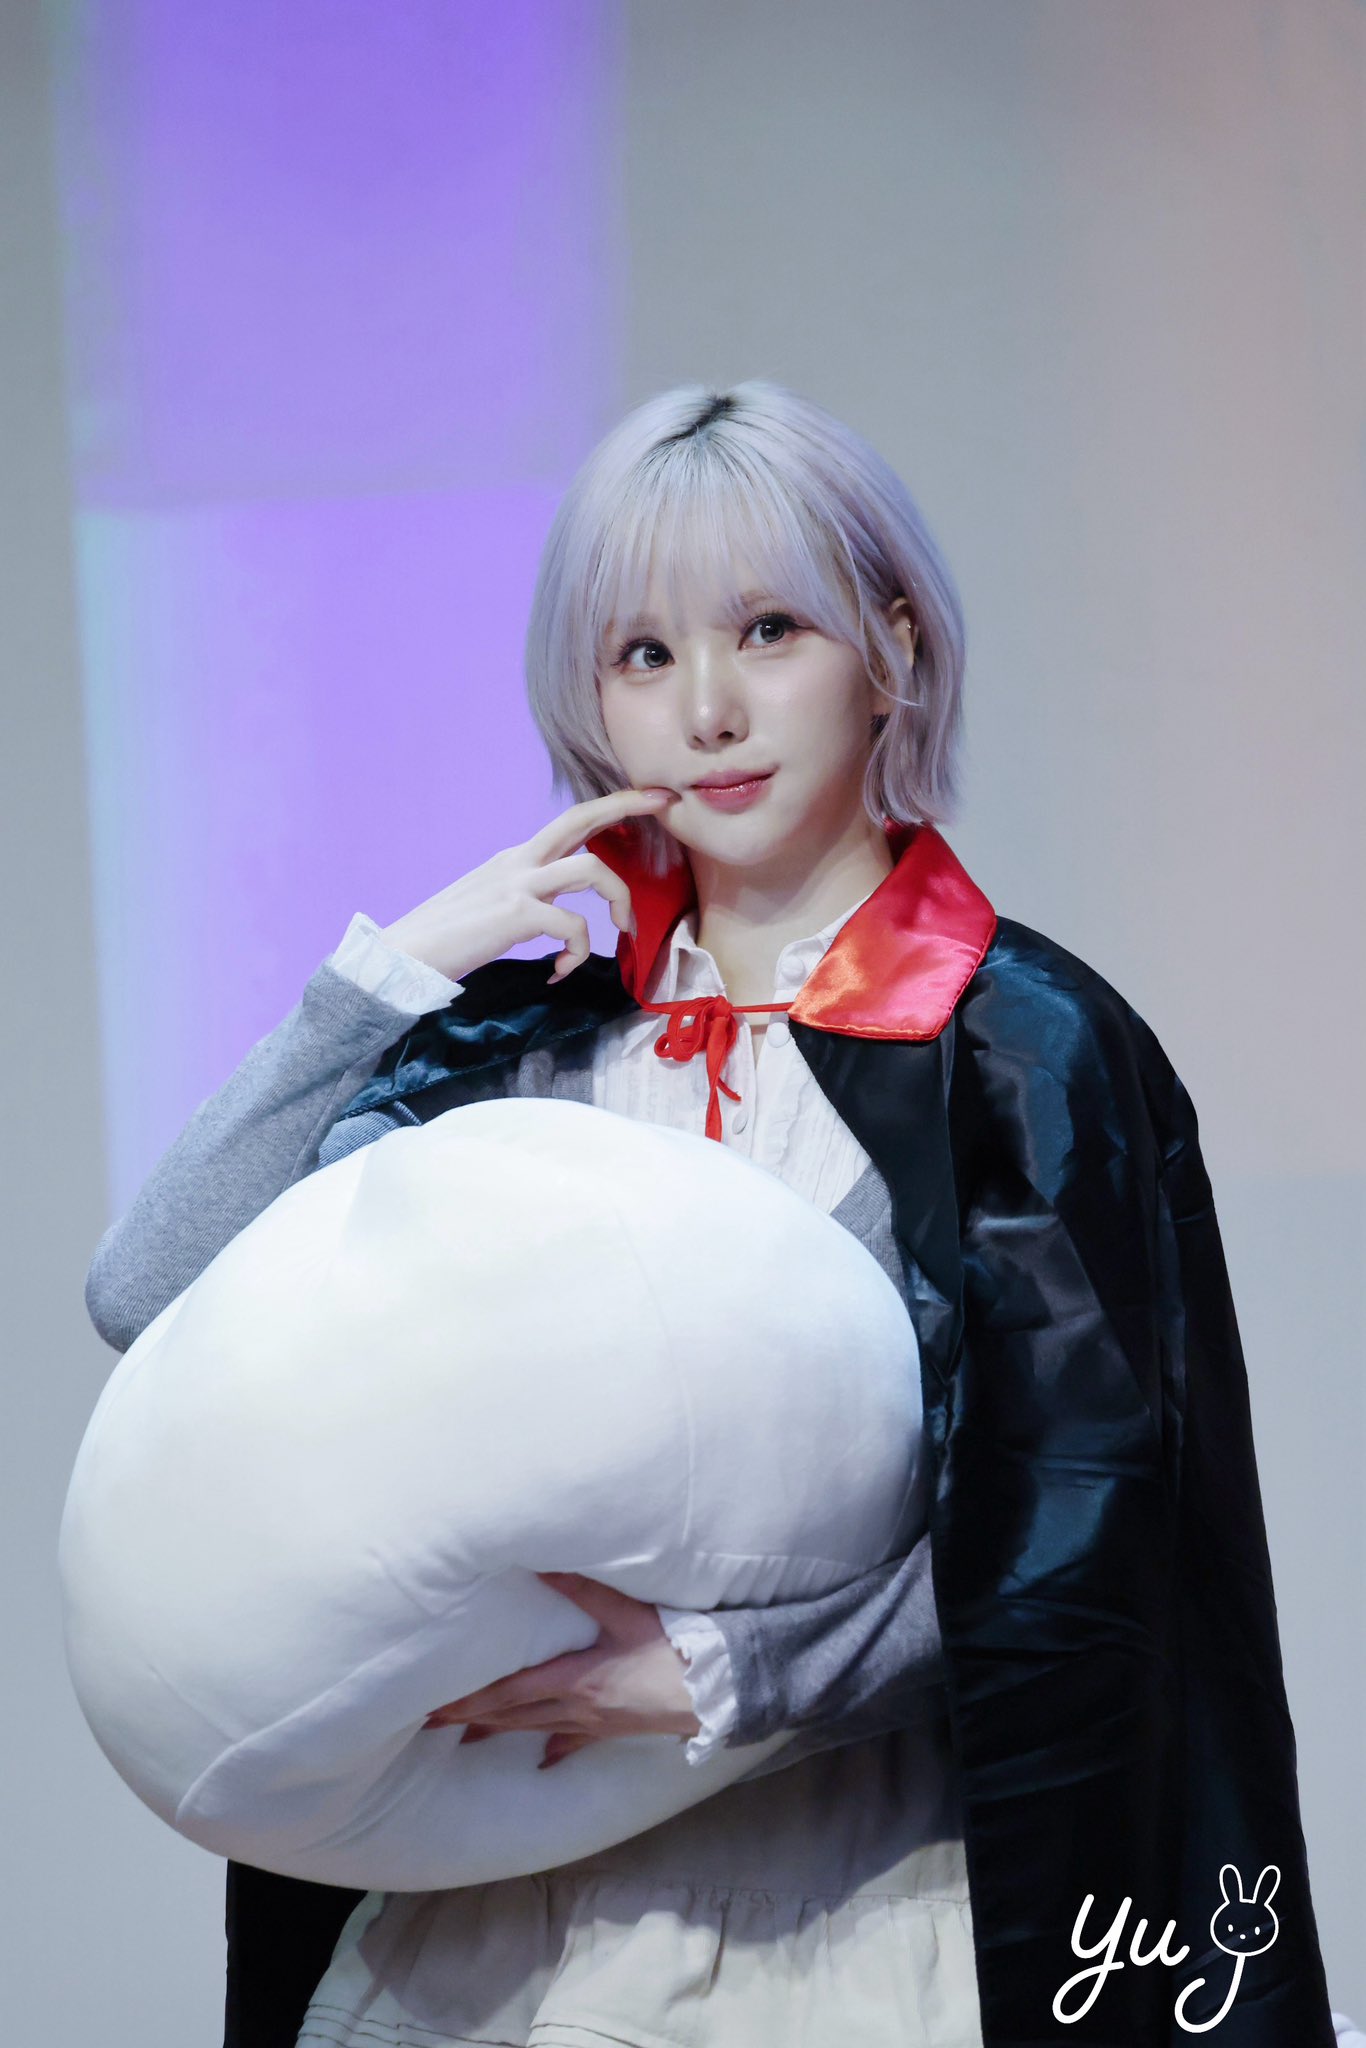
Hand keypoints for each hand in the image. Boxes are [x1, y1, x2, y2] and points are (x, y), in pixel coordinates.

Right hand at [379, 787, 679, 986]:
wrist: (404, 956)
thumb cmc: (447, 939)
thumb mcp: (492, 905)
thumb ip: (528, 898)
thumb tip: (558, 912)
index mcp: (515, 859)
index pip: (570, 822)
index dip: (612, 805)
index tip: (650, 799)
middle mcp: (518, 861)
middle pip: (581, 818)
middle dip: (628, 805)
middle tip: (667, 805)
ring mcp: (517, 884)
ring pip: (592, 870)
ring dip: (619, 902)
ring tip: (621, 933)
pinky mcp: (516, 915)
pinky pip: (574, 928)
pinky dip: (577, 954)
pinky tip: (559, 972)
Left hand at [423, 1571, 701, 1768]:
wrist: (712, 1691)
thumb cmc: (672, 1650)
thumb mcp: (627, 1612)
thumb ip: (583, 1588)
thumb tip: (543, 1562)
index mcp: (574, 1680)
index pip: (509, 1691)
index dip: (470, 1698)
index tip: (437, 1703)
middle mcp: (577, 1707)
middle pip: (513, 1715)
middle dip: (471, 1717)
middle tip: (432, 1723)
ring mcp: (594, 1724)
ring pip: (536, 1729)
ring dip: (499, 1732)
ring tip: (466, 1738)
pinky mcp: (613, 1731)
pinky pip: (576, 1744)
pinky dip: (555, 1750)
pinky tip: (544, 1761)